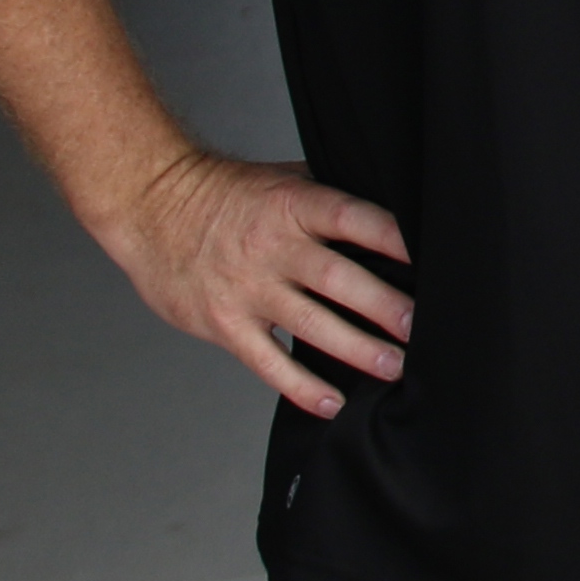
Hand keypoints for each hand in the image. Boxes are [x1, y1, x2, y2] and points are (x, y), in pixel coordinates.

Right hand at [96, 152, 413, 419]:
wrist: (150, 207)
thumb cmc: (225, 193)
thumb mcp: (282, 179)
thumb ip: (330, 198)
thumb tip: (393, 209)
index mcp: (294, 206)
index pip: (353, 219)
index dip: (392, 238)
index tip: (430, 260)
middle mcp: (273, 247)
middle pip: (339, 279)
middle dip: (385, 307)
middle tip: (422, 328)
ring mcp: (248, 288)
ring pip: (312, 324)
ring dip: (357, 349)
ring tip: (394, 366)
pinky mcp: (226, 323)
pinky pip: (269, 362)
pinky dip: (301, 386)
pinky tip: (332, 401)